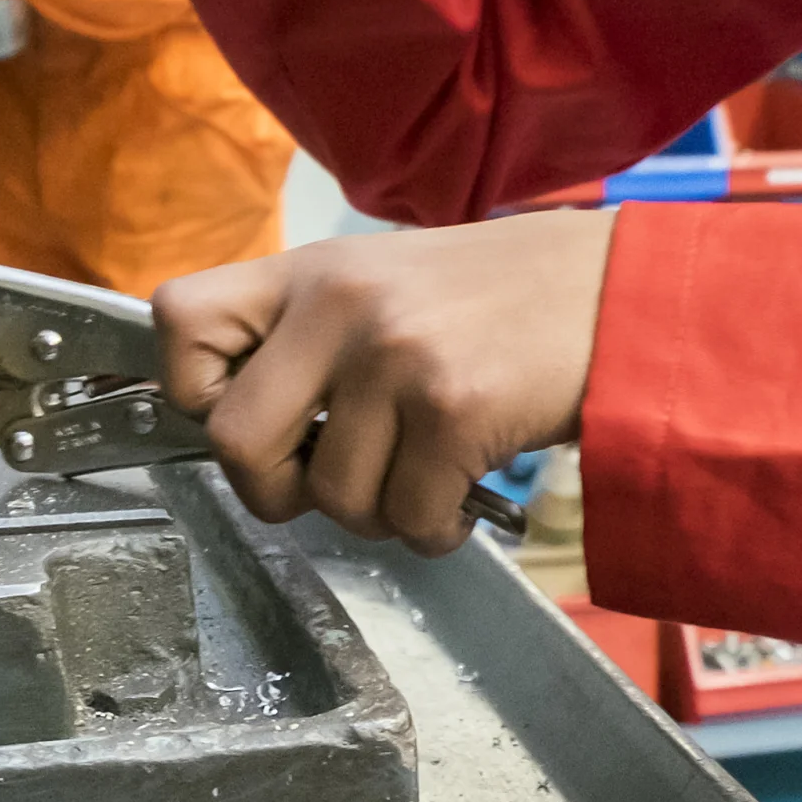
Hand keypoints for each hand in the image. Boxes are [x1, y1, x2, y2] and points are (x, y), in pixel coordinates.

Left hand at [152, 213, 616, 555]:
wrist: (622, 292)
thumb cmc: (507, 299)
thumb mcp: (388, 281)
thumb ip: (312, 335)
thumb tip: (245, 429)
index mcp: (313, 271)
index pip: (180, 320)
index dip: (191, 389)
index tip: (244, 414)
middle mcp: (342, 306)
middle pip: (234, 438)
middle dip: (274, 488)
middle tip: (324, 482)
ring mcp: (397, 358)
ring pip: (333, 497)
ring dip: (378, 513)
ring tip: (423, 476)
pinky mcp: (455, 411)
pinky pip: (407, 519)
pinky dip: (433, 530)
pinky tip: (461, 495)